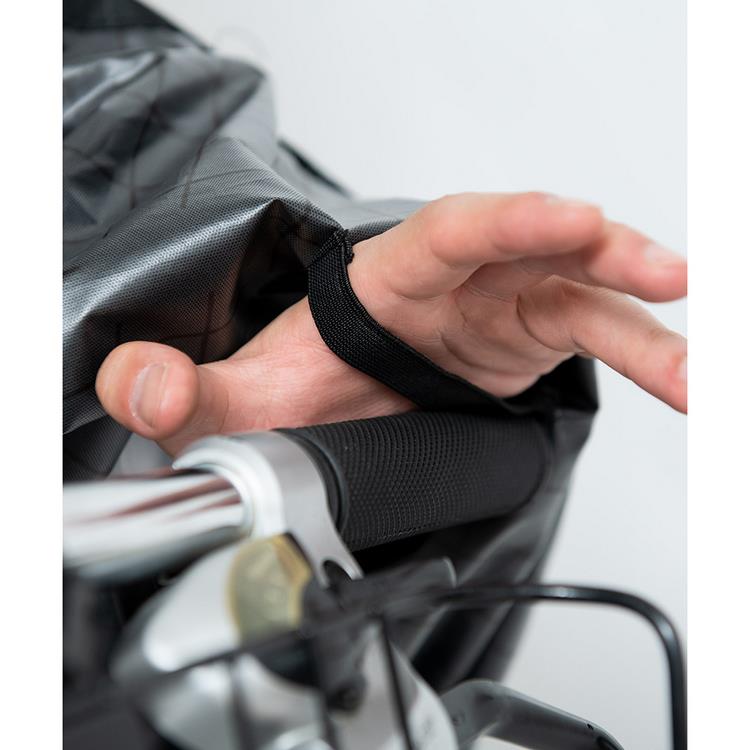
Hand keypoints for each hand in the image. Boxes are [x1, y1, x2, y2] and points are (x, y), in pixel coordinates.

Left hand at [96, 192, 686, 454]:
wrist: (326, 410)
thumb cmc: (292, 387)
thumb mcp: (231, 401)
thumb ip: (178, 394)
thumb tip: (140, 385)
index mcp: (384, 283)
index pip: (444, 233)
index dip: (505, 220)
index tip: (567, 218)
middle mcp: (450, 287)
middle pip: (529, 251)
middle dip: (598, 254)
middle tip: (659, 273)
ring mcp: (492, 314)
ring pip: (576, 298)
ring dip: (635, 322)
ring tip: (691, 364)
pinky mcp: (519, 347)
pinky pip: (587, 338)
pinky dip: (635, 354)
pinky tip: (677, 377)